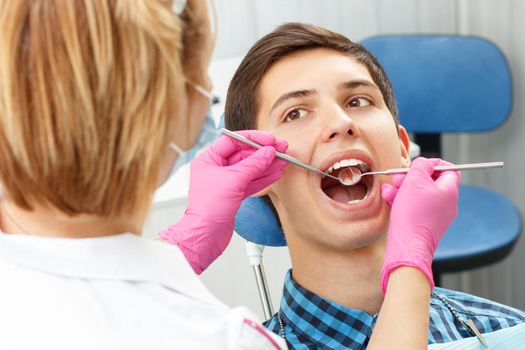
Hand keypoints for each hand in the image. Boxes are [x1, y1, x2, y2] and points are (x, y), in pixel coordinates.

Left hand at [160, 130, 287, 272]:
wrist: (205, 236)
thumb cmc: (208, 209)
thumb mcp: (233, 181)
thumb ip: (253, 164)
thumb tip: (268, 152)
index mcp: (209, 159)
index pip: (234, 140)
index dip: (254, 139)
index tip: (271, 140)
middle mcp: (217, 169)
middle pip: (244, 154)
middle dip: (264, 152)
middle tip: (282, 149)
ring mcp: (226, 182)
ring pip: (251, 169)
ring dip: (268, 164)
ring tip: (284, 160)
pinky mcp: (234, 195)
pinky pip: (252, 182)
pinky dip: (265, 178)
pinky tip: (277, 173)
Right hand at [380, 157, 460, 292]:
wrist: (407, 244)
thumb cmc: (413, 213)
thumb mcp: (415, 180)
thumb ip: (422, 165)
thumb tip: (425, 163)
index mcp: (450, 191)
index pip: (449, 169)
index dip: (433, 163)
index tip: (419, 164)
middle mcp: (447, 203)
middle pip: (430, 181)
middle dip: (411, 177)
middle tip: (398, 177)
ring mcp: (436, 215)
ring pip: (419, 194)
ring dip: (402, 188)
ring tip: (389, 190)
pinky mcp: (424, 224)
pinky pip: (415, 206)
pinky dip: (402, 201)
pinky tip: (388, 199)